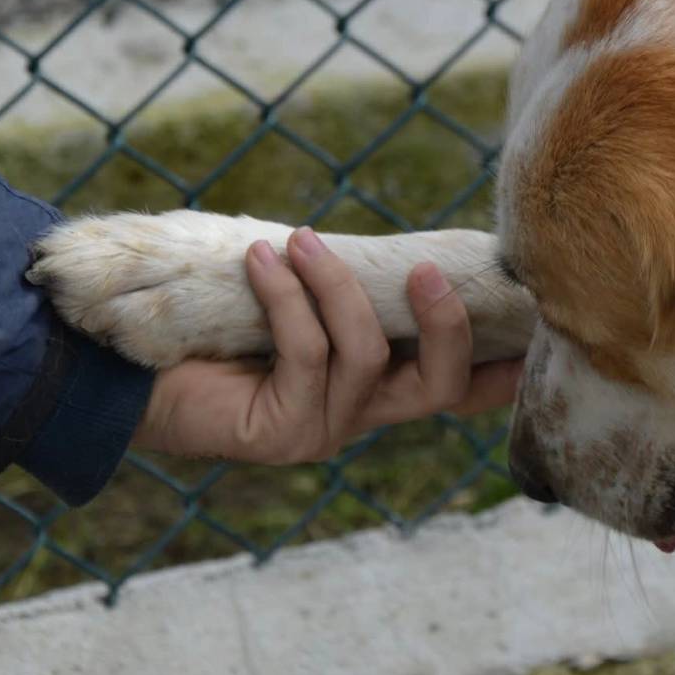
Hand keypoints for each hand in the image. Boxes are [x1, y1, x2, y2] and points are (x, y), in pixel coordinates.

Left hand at [132, 227, 523, 461]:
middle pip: (438, 386)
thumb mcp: (300, 300)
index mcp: (376, 386)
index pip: (455, 387)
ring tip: (296, 241)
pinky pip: (304, 354)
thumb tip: (402, 248)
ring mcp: (323, 430)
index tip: (541, 340)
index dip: (501, 371)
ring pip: (363, 353)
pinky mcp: (280, 432)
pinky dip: (287, 298)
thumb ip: (349, 290)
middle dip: (445, 324)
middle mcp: (360, 415)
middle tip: (426, 268)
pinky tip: (261, 261)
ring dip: (332, 286)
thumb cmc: (221, 323)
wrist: (133, 372)